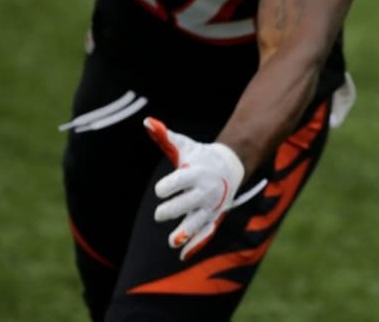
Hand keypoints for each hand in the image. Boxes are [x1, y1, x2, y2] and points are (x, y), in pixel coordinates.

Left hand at [145, 117, 244, 258]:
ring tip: (172, 242)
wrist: (231, 165)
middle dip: (173, 209)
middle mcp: (204, 191)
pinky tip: (183, 255)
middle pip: (187, 203)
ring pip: (197, 221)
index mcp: (196, 173)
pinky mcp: (212, 217)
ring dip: (186, 232)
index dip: (169, 186)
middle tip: (159, 213)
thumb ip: (165, 136)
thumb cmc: (201, 156)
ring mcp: (209, 206)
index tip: (160, 190)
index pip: (181, 181)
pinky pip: (205, 233)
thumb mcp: (185, 146)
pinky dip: (196, 244)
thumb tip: (147, 121)